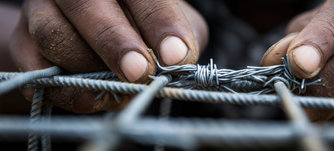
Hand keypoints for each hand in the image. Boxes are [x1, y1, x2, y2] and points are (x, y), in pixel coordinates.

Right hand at [9, 0, 207, 112]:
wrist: (89, 41)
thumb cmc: (141, 31)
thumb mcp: (171, 28)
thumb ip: (183, 38)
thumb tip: (180, 60)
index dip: (160, 23)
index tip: (175, 55)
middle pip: (88, 5)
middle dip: (116, 42)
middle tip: (140, 72)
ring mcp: (43, 12)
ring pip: (55, 35)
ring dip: (90, 70)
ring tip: (120, 91)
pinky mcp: (22, 43)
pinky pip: (38, 69)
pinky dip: (68, 89)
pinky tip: (94, 98)